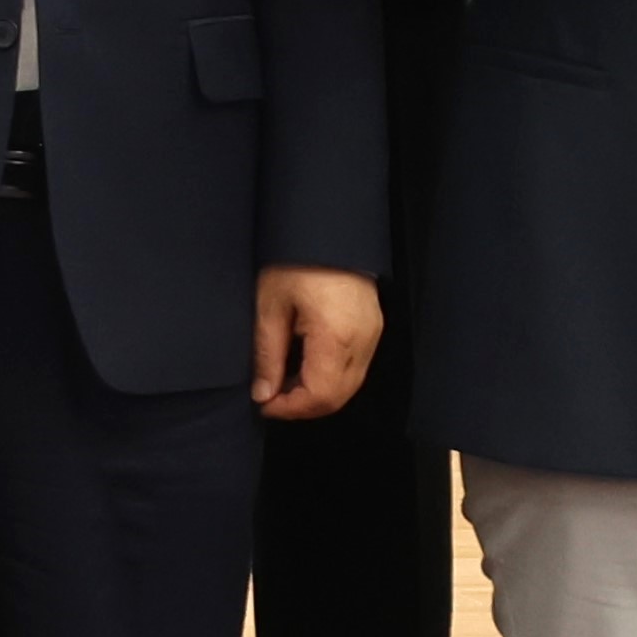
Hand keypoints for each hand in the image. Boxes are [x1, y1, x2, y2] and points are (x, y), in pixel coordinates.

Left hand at [252, 264, 381, 421]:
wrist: (327, 228)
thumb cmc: (295, 261)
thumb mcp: (271, 305)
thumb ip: (268, 354)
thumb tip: (263, 392)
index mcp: (336, 337)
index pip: (320, 395)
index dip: (291, 408)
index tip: (264, 405)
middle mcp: (363, 342)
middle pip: (338, 396)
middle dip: (303, 405)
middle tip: (271, 398)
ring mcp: (372, 335)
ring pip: (350, 385)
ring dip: (318, 393)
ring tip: (284, 383)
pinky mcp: (373, 328)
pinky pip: (356, 367)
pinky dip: (331, 377)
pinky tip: (305, 368)